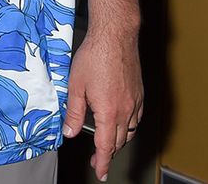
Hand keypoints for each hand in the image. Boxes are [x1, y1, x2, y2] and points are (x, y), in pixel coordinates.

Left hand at [63, 29, 143, 181]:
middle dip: (108, 153)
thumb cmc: (94, 57)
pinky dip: (128, 127)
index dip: (103, 162)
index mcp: (108, 111)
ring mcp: (135, 102)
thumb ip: (73, 112)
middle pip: (119, 141)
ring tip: (107, 144)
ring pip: (129, 131)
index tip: (101, 172)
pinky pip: (136, 118)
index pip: (106, 145)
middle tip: (98, 160)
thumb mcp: (75, 85)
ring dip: (118, 141)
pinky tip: (120, 123)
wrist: (115, 37)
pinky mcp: (139, 94)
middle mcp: (125, 110)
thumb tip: (68, 132)